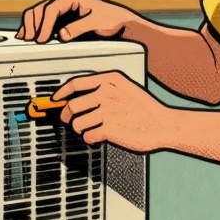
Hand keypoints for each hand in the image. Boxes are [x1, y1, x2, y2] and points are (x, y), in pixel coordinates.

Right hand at [17, 0, 135, 43]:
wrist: (120, 23)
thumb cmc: (112, 19)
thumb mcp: (96, 23)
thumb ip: (79, 28)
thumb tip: (62, 34)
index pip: (50, 9)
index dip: (44, 25)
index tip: (41, 39)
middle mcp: (64, 0)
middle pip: (40, 9)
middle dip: (33, 24)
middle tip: (30, 40)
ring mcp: (61, 9)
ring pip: (39, 14)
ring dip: (30, 26)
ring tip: (25, 39)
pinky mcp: (62, 18)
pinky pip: (44, 21)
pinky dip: (35, 28)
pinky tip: (29, 36)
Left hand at [53, 71, 173, 152]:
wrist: (163, 124)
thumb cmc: (145, 109)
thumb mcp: (127, 88)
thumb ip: (105, 88)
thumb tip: (79, 96)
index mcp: (110, 80)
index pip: (76, 83)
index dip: (61, 93)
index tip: (55, 100)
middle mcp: (107, 92)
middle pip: (72, 106)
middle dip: (67, 117)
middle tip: (70, 121)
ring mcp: (107, 110)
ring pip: (77, 123)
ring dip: (80, 130)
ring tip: (90, 130)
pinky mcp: (109, 128)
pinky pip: (88, 135)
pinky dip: (90, 139)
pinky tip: (98, 138)